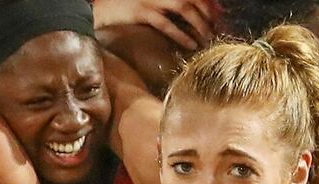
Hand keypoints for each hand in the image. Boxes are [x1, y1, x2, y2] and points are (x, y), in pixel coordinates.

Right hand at [93, 0, 214, 49]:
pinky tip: (191, 44)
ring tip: (207, 38)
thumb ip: (169, 5)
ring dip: (199, 24)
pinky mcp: (141, 12)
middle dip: (209, 14)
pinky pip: (166, 24)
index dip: (210, 4)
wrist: (99, 6)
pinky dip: (181, 34)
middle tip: (217, 30)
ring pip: (184, 8)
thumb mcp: (151, 1)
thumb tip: (194, 13)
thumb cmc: (125, 5)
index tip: (219, 17)